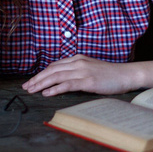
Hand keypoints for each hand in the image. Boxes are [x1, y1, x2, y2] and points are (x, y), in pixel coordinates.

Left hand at [22, 55, 137, 96]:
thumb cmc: (109, 74)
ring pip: (56, 76)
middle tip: (26, 87)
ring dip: (41, 83)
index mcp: (77, 58)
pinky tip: (46, 93)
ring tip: (32, 90)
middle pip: (51, 70)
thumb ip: (77, 71)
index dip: (41, 73)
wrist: (126, 75)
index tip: (31, 81)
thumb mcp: (90, 69)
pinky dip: (55, 88)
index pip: (54, 65)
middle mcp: (78, 62)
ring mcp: (82, 71)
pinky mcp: (87, 81)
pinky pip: (67, 84)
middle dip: (37, 78)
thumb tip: (62, 80)